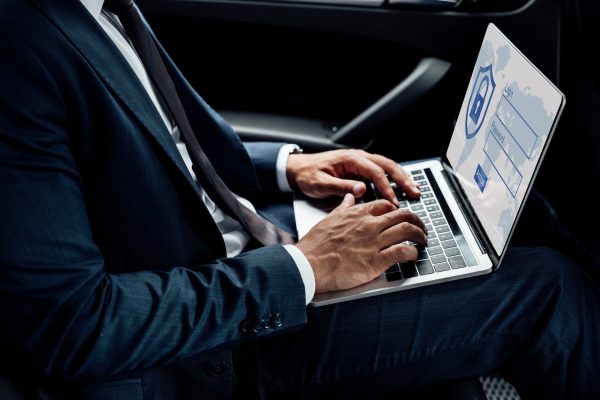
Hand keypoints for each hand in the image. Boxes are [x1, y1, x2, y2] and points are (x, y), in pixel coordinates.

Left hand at [286, 149, 419, 204]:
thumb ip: (341, 187)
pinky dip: (393, 179)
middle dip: (403, 179)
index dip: (385, 187)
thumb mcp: (321, 184)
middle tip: (415, 192)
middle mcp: (358, 157)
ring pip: (387, 167)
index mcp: (350, 159)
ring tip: (415, 190)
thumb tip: (361, 189)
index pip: (374, 172)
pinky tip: (401, 187)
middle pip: (387, 165)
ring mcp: (361, 161)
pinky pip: (381, 171)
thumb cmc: (308, 175)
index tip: (393, 201)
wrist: (298, 169)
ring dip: (402, 178)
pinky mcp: (360, 168)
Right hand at [295, 194, 426, 292]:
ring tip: (423, 240)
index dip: (399, 210)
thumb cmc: (316, 246)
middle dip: (417, 221)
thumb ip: (343, 208)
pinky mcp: (375, 261)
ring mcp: (373, 242)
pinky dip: (412, 253)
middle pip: (403, 215)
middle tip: (421, 227)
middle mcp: (368, 225)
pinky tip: (413, 256)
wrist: (308, 264)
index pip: (386, 205)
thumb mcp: (329, 219)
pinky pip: (402, 252)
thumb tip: (349, 197)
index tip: (403, 217)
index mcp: (357, 214)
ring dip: (420, 235)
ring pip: (407, 231)